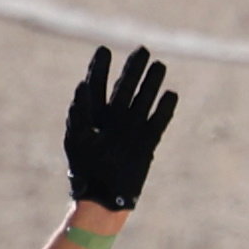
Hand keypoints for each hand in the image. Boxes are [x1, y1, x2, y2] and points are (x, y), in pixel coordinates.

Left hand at [62, 44, 176, 214]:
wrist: (101, 198)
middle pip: (125, 87)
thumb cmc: (83, 169)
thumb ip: (79, 111)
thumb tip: (82, 85)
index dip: (100, 67)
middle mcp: (114, 119)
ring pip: (144, 100)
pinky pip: (158, 121)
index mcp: (93, 116)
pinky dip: (165, 108)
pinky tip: (171, 94)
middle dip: (133, 69)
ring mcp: (132, 129)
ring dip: (151, 83)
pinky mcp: (147, 143)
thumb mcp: (76, 138)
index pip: (97, 85)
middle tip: (142, 49)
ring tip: (160, 64)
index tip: (104, 50)